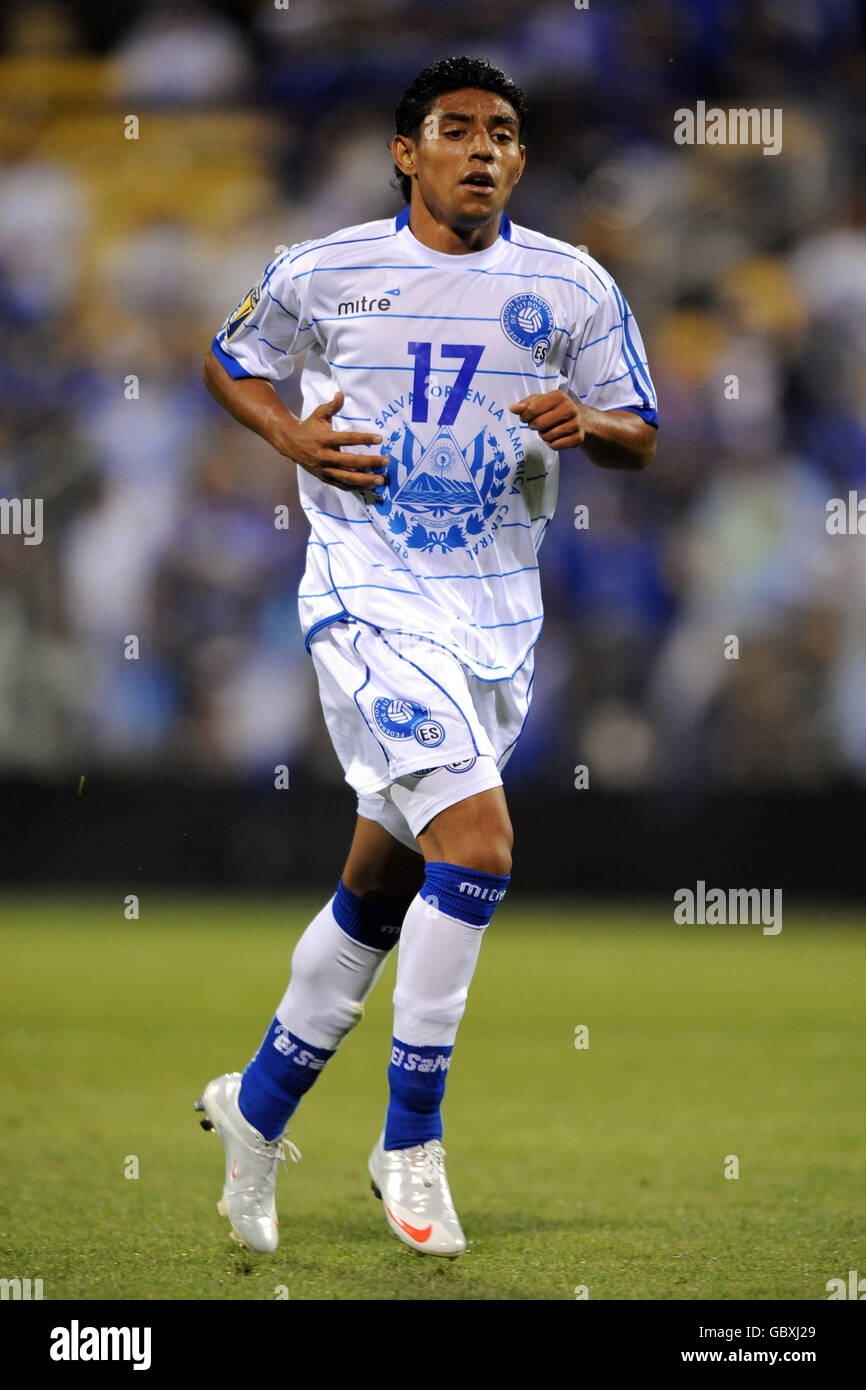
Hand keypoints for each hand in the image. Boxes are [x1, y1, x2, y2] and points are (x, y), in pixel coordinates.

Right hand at [273, 390, 388, 491]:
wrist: (291, 443)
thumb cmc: (309, 427)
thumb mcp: (319, 414)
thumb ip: (332, 406)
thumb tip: (341, 394)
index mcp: (324, 439)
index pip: (347, 439)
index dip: (364, 439)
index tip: (379, 439)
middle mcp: (324, 456)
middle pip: (350, 462)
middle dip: (369, 462)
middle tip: (386, 461)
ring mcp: (324, 469)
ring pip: (346, 478)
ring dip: (365, 480)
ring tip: (381, 480)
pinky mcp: (325, 478)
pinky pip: (342, 485)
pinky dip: (356, 487)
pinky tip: (369, 486)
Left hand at [509, 390, 585, 450]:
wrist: (581, 419)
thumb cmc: (556, 409)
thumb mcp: (541, 401)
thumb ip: (525, 404)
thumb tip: (513, 408)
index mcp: (559, 396)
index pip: (533, 408)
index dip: (524, 415)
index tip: (524, 418)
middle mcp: (570, 408)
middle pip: (539, 423)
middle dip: (534, 426)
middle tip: (537, 424)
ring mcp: (575, 424)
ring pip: (547, 436)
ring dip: (543, 435)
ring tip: (548, 429)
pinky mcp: (577, 438)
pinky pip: (555, 446)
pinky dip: (551, 443)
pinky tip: (555, 437)